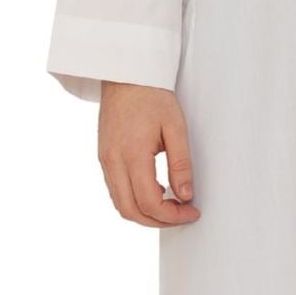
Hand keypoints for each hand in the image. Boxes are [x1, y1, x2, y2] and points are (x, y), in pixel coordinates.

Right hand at [97, 82, 199, 226]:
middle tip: (182, 216)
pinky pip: (116, 190)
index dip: (172, 216)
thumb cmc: (152, 95)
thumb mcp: (176, 127)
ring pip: (120, 204)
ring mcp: (105, 160)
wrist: (126, 73)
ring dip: (145, 213)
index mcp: (132, 154)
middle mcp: (113, 161)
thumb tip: (185, 195)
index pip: (149, 202)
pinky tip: (155, 190)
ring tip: (171, 205)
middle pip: (130, 211)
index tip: (191, 212)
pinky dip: (134, 199)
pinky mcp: (103, 156)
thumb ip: (181, 164)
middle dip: (158, 221)